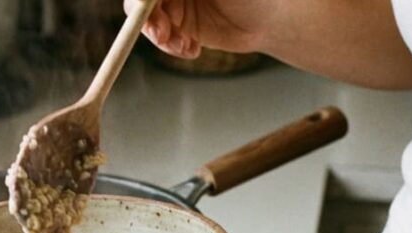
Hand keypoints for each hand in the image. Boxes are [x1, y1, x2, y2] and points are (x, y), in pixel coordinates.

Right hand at [125, 0, 273, 57]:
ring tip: (185, 46)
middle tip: (162, 35)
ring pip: (149, 22)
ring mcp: (174, 5)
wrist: (271, 20)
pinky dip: (172, 47)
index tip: (147, 8)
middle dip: (148, 19)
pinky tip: (193, 50)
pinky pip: (163, 40)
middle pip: (140, 2)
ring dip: (161, 38)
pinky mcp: (180, 27)